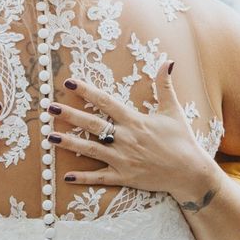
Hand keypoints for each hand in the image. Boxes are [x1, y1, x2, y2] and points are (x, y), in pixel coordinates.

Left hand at [47, 61, 218, 201]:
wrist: (190, 173)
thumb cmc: (182, 140)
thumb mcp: (173, 110)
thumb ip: (165, 85)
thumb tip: (168, 61)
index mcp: (135, 121)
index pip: (106, 102)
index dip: (87, 91)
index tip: (70, 82)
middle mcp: (125, 139)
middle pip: (92, 124)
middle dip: (69, 115)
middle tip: (49, 107)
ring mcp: (123, 159)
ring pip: (90, 150)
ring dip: (69, 143)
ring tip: (50, 137)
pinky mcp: (124, 177)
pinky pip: (100, 178)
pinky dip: (84, 177)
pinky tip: (67, 175)